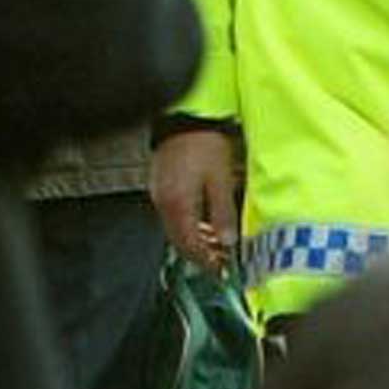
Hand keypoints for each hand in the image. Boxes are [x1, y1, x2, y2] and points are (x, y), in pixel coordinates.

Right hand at [150, 129, 239, 271]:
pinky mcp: (162, 185)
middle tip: (221, 262)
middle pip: (180, 241)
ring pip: (176, 229)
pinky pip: (174, 215)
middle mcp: (163, 203)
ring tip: (217, 245)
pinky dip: (190, 224)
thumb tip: (228, 240)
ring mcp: (160, 194)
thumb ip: (223, 213)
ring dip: (196, 241)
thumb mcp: (221, 179)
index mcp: (177, 205)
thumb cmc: (204, 143)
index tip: (222, 270)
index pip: (190, 245)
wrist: (187, 117)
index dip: (206, 261)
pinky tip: (204, 223)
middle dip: (200, 255)